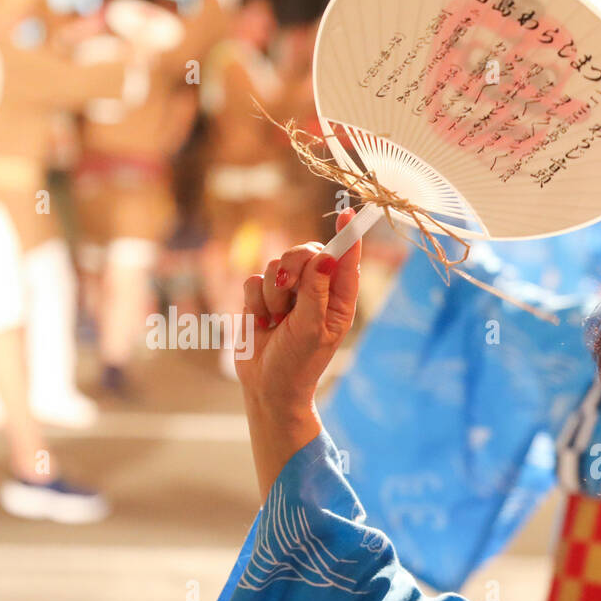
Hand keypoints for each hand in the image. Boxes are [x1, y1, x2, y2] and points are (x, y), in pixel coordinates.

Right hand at [238, 208, 360, 417]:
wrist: (267, 386)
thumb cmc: (298, 363)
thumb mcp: (312, 329)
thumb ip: (317, 292)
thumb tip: (328, 258)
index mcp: (339, 300)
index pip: (346, 260)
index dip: (347, 237)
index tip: (347, 215)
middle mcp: (316, 291)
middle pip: (307, 252)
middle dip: (294, 264)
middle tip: (288, 286)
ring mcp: (288, 292)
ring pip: (277, 264)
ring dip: (273, 293)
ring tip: (276, 320)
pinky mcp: (261, 296)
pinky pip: (253, 278)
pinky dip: (255, 300)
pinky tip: (262, 322)